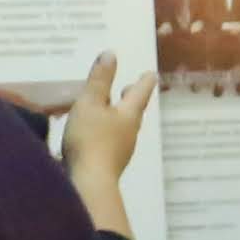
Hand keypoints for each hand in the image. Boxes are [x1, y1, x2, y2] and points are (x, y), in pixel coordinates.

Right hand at [61, 50, 151, 236]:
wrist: (89, 185)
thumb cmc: (91, 139)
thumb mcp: (90, 103)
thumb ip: (99, 80)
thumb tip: (111, 54)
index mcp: (129, 114)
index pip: (140, 92)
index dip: (144, 81)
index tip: (150, 73)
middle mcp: (130, 132)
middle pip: (133, 111)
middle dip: (130, 98)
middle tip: (128, 88)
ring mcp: (121, 151)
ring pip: (122, 127)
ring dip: (117, 116)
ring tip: (109, 109)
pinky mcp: (108, 165)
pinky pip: (110, 142)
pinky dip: (105, 132)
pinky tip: (94, 135)